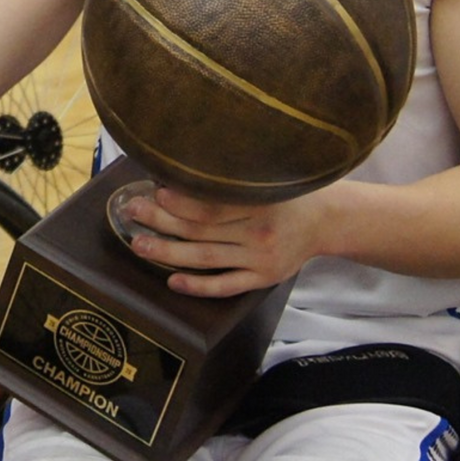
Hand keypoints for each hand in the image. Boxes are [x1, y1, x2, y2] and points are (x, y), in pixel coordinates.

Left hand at [121, 184, 324, 297]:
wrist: (326, 221)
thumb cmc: (284, 195)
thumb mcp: (264, 180)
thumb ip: (230, 180)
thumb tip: (180, 173)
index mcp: (259, 202)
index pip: (214, 205)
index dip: (182, 201)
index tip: (155, 192)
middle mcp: (260, 232)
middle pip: (203, 229)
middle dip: (163, 221)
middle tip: (133, 212)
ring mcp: (261, 259)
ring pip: (208, 258)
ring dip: (170, 253)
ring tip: (140, 245)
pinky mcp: (263, 279)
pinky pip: (226, 286)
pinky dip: (199, 286)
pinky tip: (173, 281)